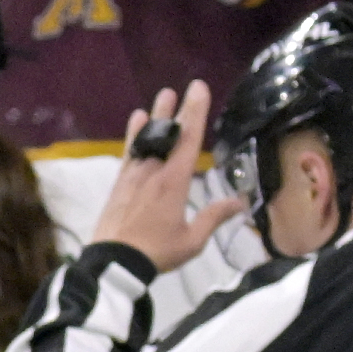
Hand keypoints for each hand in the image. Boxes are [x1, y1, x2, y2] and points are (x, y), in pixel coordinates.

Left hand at [91, 81, 247, 271]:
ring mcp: (132, 177)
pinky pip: (129, 153)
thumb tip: (239, 202)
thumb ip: (213, 217)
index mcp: (173, 181)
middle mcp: (152, 172)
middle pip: (167, 135)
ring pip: (146, 141)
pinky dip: (134, 136)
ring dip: (155, 118)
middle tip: (181, 88)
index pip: (188, 139)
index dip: (195, 111)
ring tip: (161, 98)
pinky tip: (137, 124)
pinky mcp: (118, 185)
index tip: (199, 88)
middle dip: (177, 110)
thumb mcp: (192, 240)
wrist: (112, 263)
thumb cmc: (155, 252)